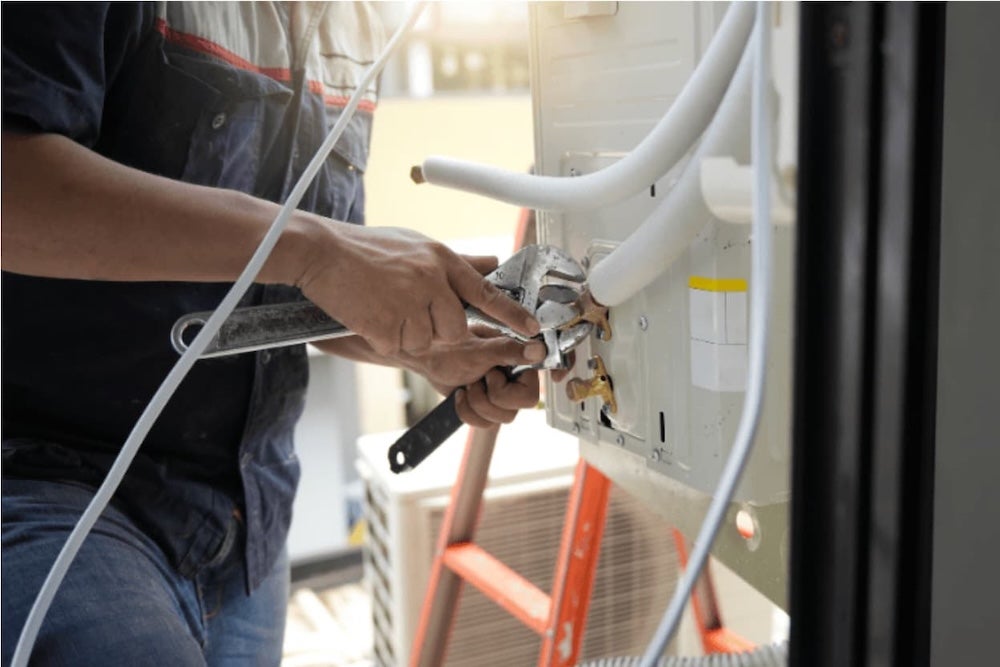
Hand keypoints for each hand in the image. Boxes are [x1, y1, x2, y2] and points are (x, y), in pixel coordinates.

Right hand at [297, 224, 538, 355]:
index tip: (531, 328)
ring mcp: (407, 303)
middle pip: (454, 328)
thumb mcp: (417, 244)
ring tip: (385, 307)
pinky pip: (397, 346)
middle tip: (411, 313)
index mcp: (440, 259)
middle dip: (438, 330)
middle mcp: (430, 280)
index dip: (511, 313)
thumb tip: (490, 263)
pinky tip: (371, 314)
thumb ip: (454, 261)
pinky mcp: (385, 323)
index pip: (485, 291)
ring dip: (408, 334)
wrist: (321, 253)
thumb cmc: (366, 248)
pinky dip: (384, 337)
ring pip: (425, 341)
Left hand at [397, 326, 545, 427]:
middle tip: (480, 379)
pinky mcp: (488, 408)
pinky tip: (461, 395)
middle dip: (492, 398)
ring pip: (503, 418)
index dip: (523, 388)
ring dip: (478, 403)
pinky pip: (486, 425)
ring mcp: (503, 396)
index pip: (534, 388)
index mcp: (520, 360)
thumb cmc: (451, 345)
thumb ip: (508, 349)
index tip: (506, 377)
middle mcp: (516, 379)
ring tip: (469, 385)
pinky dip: (468, 412)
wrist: (428, 357)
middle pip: (520, 408)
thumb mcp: (479, 348)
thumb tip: (538, 350)